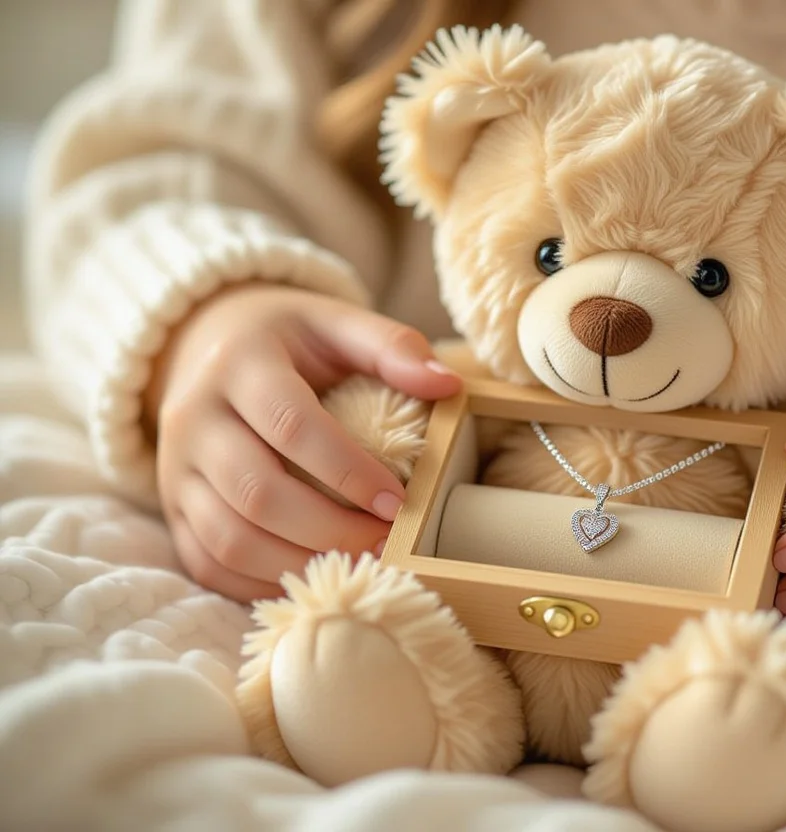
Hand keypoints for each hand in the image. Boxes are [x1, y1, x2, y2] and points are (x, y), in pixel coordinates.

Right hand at [144, 283, 460, 601]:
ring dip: (299, 564)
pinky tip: (315, 577)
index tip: (397, 502)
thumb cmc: (290, 340)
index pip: (291, 425)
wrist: (205, 342)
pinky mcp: (173, 507)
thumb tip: (447, 384)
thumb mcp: (337, 323)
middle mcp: (194, 418)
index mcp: (239, 364)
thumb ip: (392, 347)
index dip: (348, 470)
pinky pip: (209, 563)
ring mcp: (176, 468)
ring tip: (358, 564)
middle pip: (257, 493)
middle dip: (330, 529)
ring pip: (229, 538)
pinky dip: (262, 585)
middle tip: (387, 543)